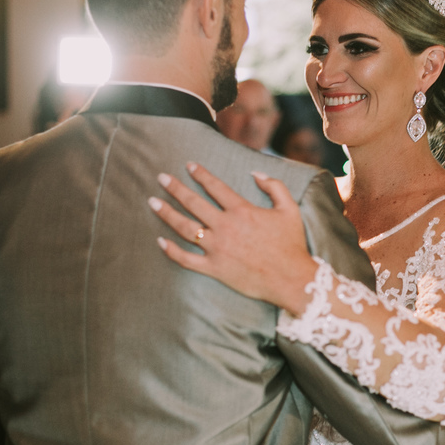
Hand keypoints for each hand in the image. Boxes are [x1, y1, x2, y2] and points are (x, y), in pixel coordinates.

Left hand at [150, 163, 318, 315]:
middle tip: (161, 178)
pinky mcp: (214, 268)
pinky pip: (187, 259)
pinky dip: (171, 251)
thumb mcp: (290, 209)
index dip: (200, 174)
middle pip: (193, 203)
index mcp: (242, 211)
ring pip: (185, 227)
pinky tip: (160, 241)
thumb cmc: (292, 244)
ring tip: (152, 202)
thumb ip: (274, 186)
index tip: (188, 166)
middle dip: (175, 188)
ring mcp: (217, 248)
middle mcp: (225, 226)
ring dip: (167, 213)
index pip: (215, 187)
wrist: (291, 279)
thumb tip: (256, 173)